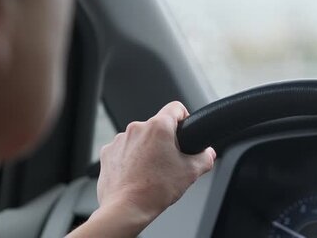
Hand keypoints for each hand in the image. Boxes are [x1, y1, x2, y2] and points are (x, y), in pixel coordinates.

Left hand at [96, 101, 215, 217]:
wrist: (126, 208)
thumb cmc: (155, 190)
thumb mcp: (191, 173)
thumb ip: (205, 157)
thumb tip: (208, 154)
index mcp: (159, 127)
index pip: (176, 108)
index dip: (184, 118)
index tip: (184, 130)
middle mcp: (137, 128)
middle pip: (157, 126)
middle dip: (165, 141)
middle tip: (170, 162)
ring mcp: (120, 140)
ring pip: (140, 138)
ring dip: (146, 149)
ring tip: (151, 172)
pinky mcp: (108, 152)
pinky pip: (124, 149)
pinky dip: (130, 159)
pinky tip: (136, 174)